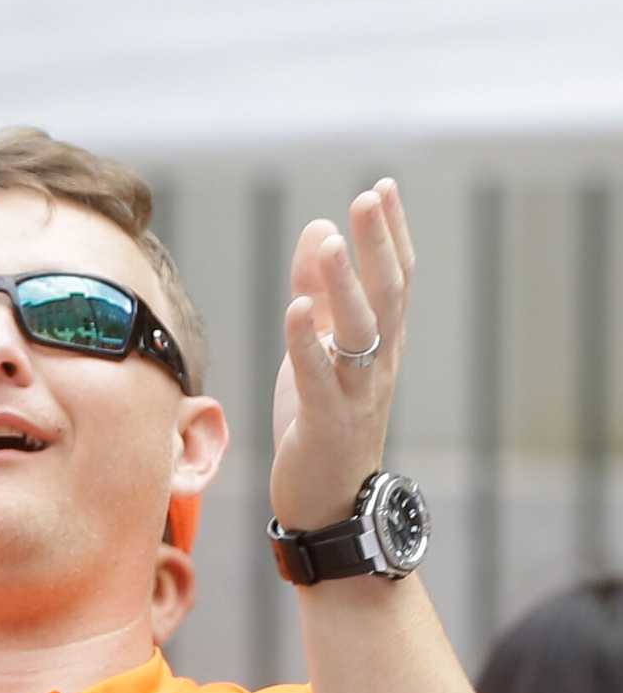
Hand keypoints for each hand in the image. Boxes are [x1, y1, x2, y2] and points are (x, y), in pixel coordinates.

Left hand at [270, 180, 415, 531]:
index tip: (382, 188)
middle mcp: (376, 364)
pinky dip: (307, 343)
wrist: (329, 503)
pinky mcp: (325, 423)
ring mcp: (355, 394)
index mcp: (380, 344)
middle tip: (368, 198)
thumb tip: (317, 229)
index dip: (391, 235)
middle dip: (378, 246)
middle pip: (387, 296)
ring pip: (358, 333)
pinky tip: (296, 309)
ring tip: (330, 244)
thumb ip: (317, 292)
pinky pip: (318, 379)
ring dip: (344, 286)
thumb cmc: (322, 421)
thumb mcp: (318, 348)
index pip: (396, 280)